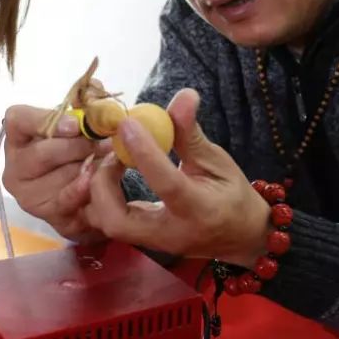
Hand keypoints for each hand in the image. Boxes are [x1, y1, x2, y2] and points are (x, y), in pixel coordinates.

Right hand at [1, 104, 110, 241]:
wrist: (86, 197)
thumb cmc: (77, 154)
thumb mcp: (79, 126)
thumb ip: (85, 105)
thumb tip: (96, 85)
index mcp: (18, 136)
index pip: (18, 119)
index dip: (44, 120)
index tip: (74, 124)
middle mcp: (14, 165)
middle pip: (42, 152)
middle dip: (78, 147)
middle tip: (105, 142)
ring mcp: (25, 192)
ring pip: (57, 175)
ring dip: (87, 166)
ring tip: (107, 160)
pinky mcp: (42, 213)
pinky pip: (63, 200)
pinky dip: (82, 188)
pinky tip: (95, 180)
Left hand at [82, 88, 270, 264]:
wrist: (240, 236)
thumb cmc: (232, 195)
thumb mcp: (217, 161)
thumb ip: (191, 133)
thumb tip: (184, 95)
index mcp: (199, 210)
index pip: (166, 183)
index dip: (144, 152)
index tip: (128, 123)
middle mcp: (170, 233)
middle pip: (117, 221)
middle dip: (103, 183)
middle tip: (112, 153)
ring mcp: (153, 243)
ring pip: (107, 225)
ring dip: (98, 191)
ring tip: (113, 161)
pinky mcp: (141, 242)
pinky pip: (109, 223)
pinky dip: (100, 198)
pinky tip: (112, 174)